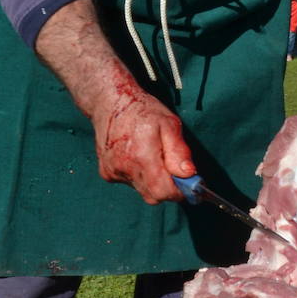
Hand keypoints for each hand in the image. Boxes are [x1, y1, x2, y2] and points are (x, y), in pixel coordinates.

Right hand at [90, 82, 195, 204]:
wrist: (110, 102)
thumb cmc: (143, 110)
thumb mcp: (169, 124)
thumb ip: (179, 151)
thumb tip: (189, 173)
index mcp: (142, 156)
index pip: (163, 191)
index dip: (179, 191)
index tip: (189, 184)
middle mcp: (125, 168)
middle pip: (153, 195)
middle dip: (168, 187)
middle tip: (174, 168)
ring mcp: (113, 172)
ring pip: (142, 190)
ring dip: (153, 181)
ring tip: (153, 155)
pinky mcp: (107, 173)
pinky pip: (130, 183)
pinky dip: (139, 176)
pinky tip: (138, 156)